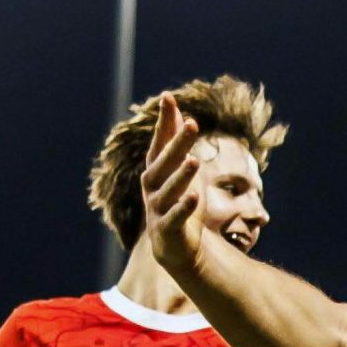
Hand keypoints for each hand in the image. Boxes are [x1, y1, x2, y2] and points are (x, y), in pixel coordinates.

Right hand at [140, 94, 206, 273]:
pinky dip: (184, 207)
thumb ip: (175, 142)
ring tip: (194, 160)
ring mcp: (158, 209)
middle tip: (192, 124)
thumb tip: (178, 109)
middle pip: (164, 162)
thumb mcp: (178, 170)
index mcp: (156, 171)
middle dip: (177, 143)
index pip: (159, 142)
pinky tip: (194, 195)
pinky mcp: (167, 230)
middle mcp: (152, 187)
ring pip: (169, 190)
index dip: (164, 122)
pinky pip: (175, 217)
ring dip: (181, 174)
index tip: (169, 98)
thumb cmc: (177, 203)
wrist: (175, 248)